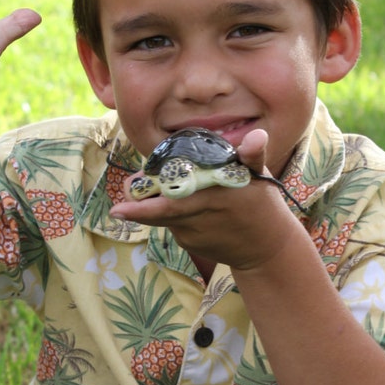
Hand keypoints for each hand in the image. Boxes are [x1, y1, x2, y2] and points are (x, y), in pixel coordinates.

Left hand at [110, 128, 299, 271]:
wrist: (265, 249)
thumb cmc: (261, 204)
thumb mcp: (260, 177)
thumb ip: (252, 154)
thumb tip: (258, 135)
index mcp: (215, 196)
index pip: (174, 201)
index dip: (145, 205)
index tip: (122, 204)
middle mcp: (200, 218)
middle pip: (159, 214)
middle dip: (136, 209)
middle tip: (118, 207)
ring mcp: (193, 234)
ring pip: (161, 217)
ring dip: (152, 206)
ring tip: (151, 191)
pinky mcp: (189, 244)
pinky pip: (171, 224)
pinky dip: (170, 214)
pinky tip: (181, 203)